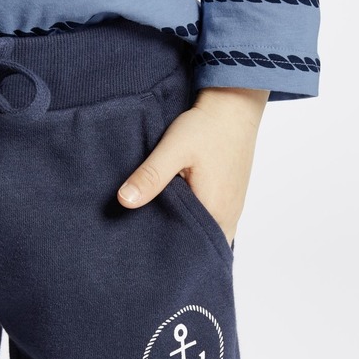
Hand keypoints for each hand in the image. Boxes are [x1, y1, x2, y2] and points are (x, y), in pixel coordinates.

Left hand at [117, 86, 268, 246]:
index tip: (143, 253)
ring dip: (182, 232)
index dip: (167, 253)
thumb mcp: (173, 149)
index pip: (190, 250)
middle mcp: (227, 218)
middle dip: (172, 246)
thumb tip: (124, 202)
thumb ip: (150, 176)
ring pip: (203, 233)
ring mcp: (230, 209)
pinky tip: (171, 211)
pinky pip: (209, 220)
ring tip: (153, 230)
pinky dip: (191, 220)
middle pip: (197, 246)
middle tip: (142, 245)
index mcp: (215, 212)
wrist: (234, 105)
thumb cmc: (206, 127)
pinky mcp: (228, 198)